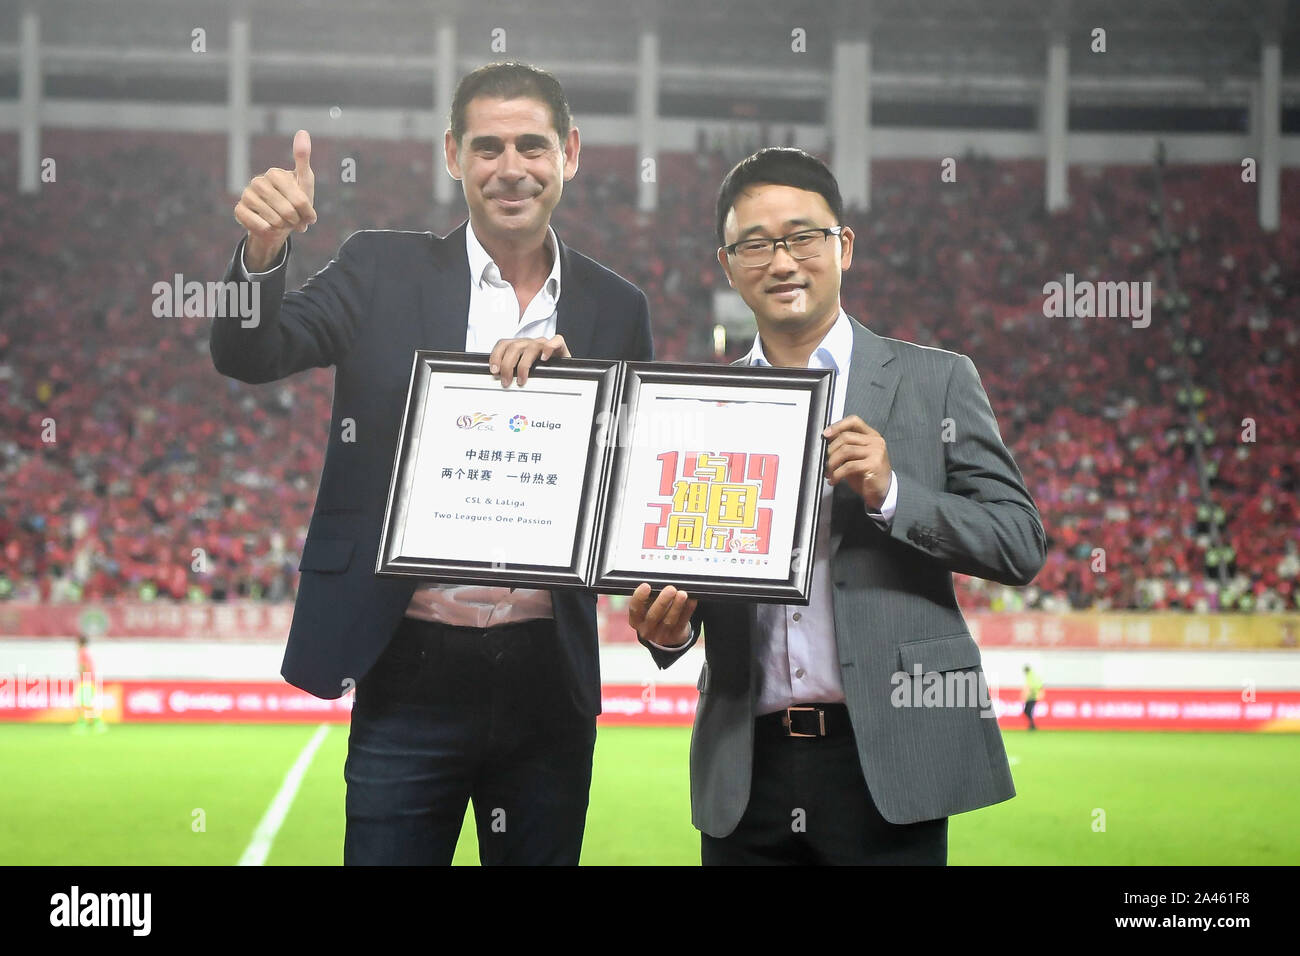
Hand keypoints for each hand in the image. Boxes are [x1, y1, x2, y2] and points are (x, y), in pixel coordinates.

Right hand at [233, 129, 316, 270]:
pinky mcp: (239, 209)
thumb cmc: (294, 202)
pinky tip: (269, 226)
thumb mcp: (304, 182)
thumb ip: (303, 159)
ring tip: (283, 223)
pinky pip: (256, 223)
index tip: (309, 216)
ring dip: (282, 226)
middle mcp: (258, 181)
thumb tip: (303, 131)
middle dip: (295, 221)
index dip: (307, 212)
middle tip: (295, 221)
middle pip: (286, 210)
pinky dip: (266, 228)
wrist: (278, 224)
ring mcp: (247, 195)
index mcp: (275, 173)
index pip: (299, 199)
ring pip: (272, 218)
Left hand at [488, 334, 569, 386]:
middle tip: (506, 381)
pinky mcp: (559, 345)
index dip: (496, 356)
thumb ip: (510, 371)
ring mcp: (543, 343)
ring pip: (531, 347)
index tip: (494, 370)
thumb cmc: (541, 368)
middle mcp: (530, 343)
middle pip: (514, 347)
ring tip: (522, 380)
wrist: (561, 366)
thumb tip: (498, 380)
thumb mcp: (522, 369)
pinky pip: (555, 341)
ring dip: (523, 365)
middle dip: (507, 365)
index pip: (503, 344)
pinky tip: (544, 358)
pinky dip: (549, 348)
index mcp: (519, 345)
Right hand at [628, 583, 696, 647]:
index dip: (639, 597)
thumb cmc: (654, 612)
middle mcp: (646, 630)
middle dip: (662, 602)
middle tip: (670, 589)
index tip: (646, 586)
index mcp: (636, 620)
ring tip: (682, 594)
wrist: (665, 632)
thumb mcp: (647, 606)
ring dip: (677, 606)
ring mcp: (661, 636)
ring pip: (669, 621)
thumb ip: (651, 596)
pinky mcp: (675, 636)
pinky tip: (691, 600)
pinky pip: (682, 622)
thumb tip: (659, 583)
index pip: (635, 609)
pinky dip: (687, 610)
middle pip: (653, 616)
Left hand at [824, 415, 891, 509]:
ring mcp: (876, 452)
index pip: (854, 421)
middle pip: (846, 437)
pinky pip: (848, 466)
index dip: (837, 425)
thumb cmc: (867, 475)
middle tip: (824, 462)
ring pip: (845, 450)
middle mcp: (875, 441)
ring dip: (832, 463)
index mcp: (871, 436)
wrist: (882, 492)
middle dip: (830, 450)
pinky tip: (834, 480)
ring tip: (828, 472)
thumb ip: (846, 447)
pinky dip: (837, 474)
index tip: (826, 434)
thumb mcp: (856, 457)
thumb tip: (826, 442)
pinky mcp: (873, 465)